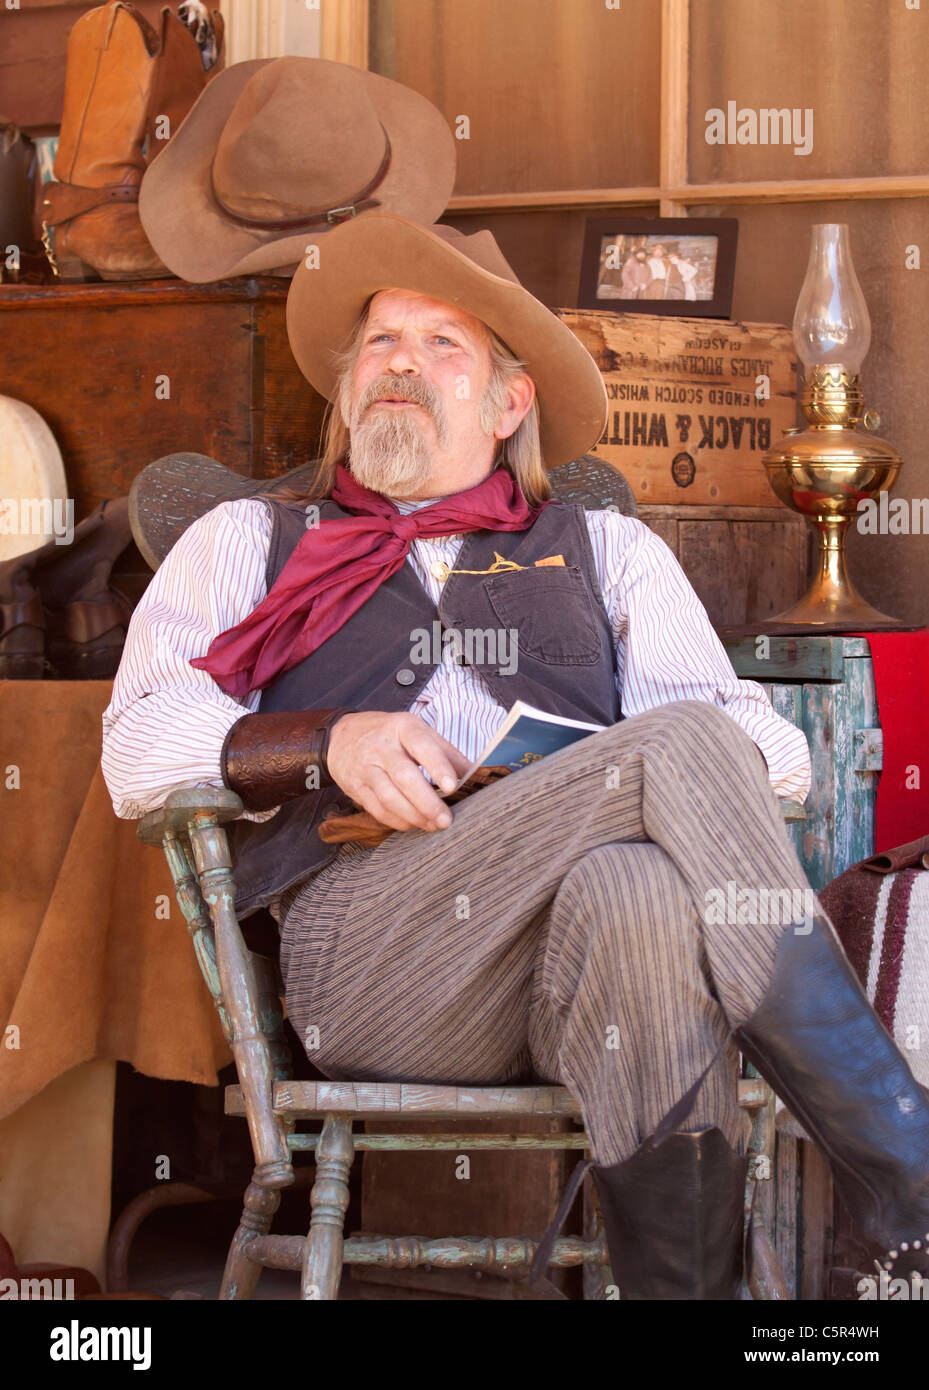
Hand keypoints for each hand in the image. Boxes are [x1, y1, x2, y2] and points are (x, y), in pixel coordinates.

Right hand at [326, 711, 470, 832]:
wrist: (341, 736)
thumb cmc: (390, 735)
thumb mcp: (417, 732)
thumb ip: (446, 753)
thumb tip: (475, 775)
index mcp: (403, 727)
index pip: (422, 746)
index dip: (438, 767)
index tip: (452, 787)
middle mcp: (382, 746)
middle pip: (405, 777)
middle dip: (427, 803)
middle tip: (446, 820)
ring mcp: (366, 768)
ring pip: (390, 798)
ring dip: (414, 816)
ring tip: (433, 825)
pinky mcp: (356, 787)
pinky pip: (378, 809)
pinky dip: (398, 821)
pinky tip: (413, 824)